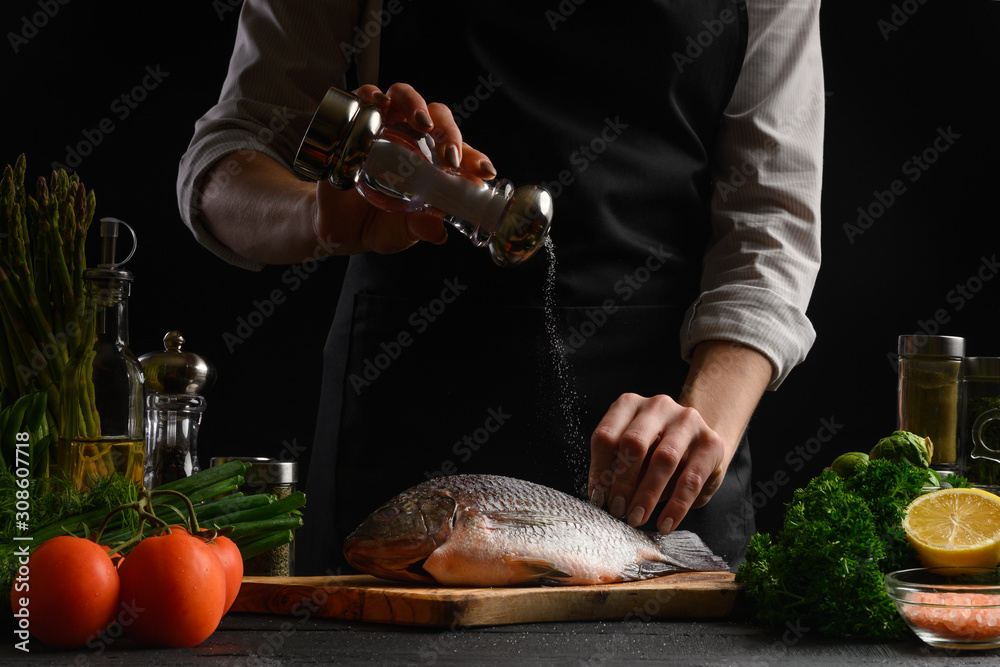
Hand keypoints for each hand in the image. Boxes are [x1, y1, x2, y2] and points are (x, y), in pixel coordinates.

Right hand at [310, 83, 496, 255]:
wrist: (336, 225)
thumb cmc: (377, 224)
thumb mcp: (401, 232)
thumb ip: (420, 229)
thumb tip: (438, 232)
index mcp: (433, 163)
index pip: (460, 153)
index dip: (475, 159)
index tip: (485, 171)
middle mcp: (412, 138)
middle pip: (438, 118)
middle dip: (449, 133)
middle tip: (451, 158)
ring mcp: (384, 126)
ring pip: (405, 97)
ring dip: (416, 105)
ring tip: (422, 124)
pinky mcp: (354, 121)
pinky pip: (364, 97)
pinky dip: (372, 95)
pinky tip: (379, 104)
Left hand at [587, 341, 772, 533]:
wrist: (700, 441)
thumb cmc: (655, 450)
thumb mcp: (632, 454)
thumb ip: (618, 468)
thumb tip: (603, 497)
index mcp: (629, 405)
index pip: (606, 436)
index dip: (599, 470)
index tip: (598, 498)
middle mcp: (658, 406)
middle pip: (634, 443)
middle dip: (622, 482)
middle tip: (617, 510)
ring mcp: (687, 421)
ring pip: (664, 459)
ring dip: (647, 494)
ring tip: (637, 518)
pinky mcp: (711, 442)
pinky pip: (691, 479)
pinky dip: (676, 506)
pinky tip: (665, 523)